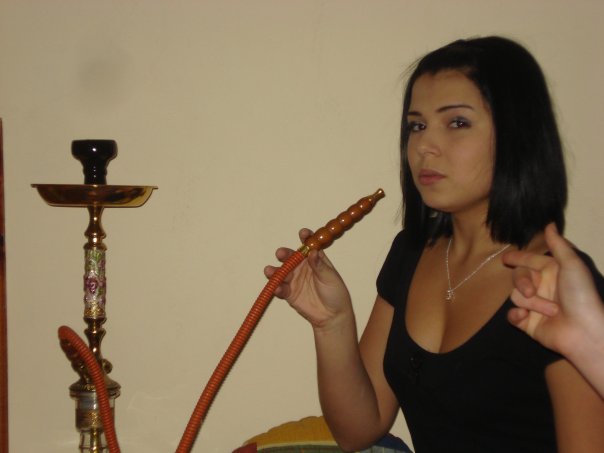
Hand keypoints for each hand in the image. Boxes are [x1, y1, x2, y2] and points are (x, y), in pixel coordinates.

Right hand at [264, 228, 352, 329]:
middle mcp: (302, 267)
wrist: (332, 316)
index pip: (308, 245)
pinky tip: (277, 289)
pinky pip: (280, 289)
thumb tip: (313, 251)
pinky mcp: (289, 293)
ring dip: (274, 271)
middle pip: (290, 257)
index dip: (306, 237)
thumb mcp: (330, 278)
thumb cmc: (336, 294)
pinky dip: (277, 288)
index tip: (303, 234)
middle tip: (281, 254)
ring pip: (281, 272)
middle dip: (284, 254)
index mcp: (315, 259)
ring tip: (270, 272)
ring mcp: (294, 280)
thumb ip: (320, 266)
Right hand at [503, 223, 603, 355]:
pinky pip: (512, 315)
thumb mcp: (572, 265)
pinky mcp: (528, 323)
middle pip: (518, 277)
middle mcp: (542, 287)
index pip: (529, 261)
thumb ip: (558, 245)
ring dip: (533, 304)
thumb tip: (550, 223)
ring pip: (516, 296)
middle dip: (522, 282)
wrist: (585, 331)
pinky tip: (525, 317)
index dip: (517, 258)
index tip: (505, 258)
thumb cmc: (581, 295)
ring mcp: (534, 306)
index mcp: (552, 273)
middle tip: (531, 291)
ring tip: (551, 312)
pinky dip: (517, 316)